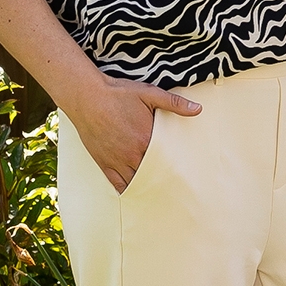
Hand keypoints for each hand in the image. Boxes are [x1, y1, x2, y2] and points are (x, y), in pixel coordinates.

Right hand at [74, 74, 197, 194]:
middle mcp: (132, 154)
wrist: (87, 96)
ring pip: (136, 181)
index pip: (166, 159)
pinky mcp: (104, 162)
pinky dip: (127, 189)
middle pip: (153, 173)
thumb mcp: (149, 93)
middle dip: (163, 178)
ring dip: (147, 185)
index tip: (185, 172)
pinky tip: (135, 191)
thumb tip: (198, 109)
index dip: (176, 165)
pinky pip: (117, 183)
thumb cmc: (118, 94)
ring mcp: (117, 160)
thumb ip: (174, 103)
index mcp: (146, 139)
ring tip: (159, 192)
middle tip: (176, 188)